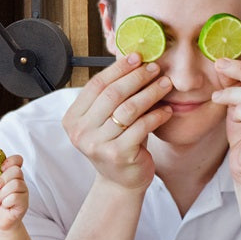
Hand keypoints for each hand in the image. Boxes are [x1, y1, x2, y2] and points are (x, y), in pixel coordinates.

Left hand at [0, 154, 28, 231]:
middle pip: (16, 171)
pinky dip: (6, 201)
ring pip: (16, 184)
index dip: (10, 161)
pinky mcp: (24, 202)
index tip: (0, 168)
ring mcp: (23, 191)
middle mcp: (19, 180)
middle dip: (2, 179)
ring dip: (2, 193)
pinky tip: (4, 205)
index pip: (17, 159)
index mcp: (10, 173)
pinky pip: (16, 197)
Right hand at [61, 54, 173, 190]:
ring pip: (128, 109)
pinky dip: (157, 115)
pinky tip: (167, 109)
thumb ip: (111, 95)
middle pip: (112, 94)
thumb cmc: (116, 143)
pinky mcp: (118, 155)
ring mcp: (98, 145)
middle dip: (136, 77)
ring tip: (165, 84)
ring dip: (150, 93)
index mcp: (73, 119)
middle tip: (154, 68)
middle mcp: (81, 132)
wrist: (121, 182)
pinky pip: (142, 127)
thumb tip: (131, 60)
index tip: (136, 57)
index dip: (117, 69)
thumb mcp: (106, 119)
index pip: (96, 85)